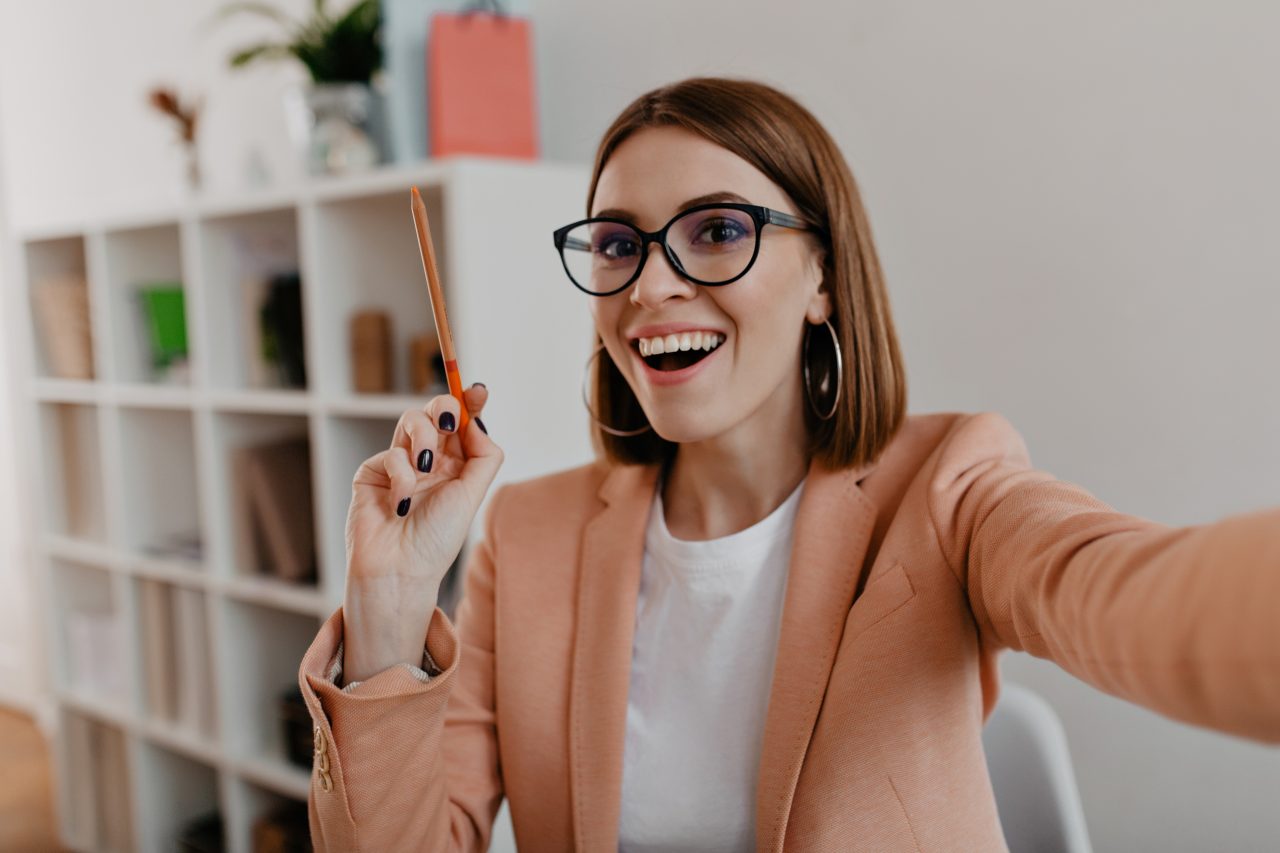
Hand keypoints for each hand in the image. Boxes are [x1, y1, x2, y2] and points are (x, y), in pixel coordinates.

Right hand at [341, 384, 502, 680]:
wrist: (400, 570)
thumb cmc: (437, 539)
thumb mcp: (472, 494)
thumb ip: (483, 455)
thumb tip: (478, 420)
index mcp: (456, 466)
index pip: (463, 424)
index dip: (469, 402)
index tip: (478, 390)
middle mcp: (429, 461)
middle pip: (436, 413)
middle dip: (444, 408)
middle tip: (449, 420)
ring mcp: (399, 464)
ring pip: (412, 422)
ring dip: (423, 439)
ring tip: (425, 467)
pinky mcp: (372, 472)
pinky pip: (391, 454)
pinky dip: (401, 477)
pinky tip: (401, 504)